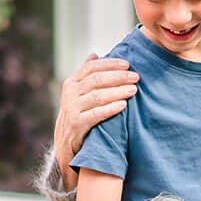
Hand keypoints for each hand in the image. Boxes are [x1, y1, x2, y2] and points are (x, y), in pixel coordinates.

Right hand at [54, 54, 138, 177]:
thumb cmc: (77, 115)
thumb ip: (85, 76)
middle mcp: (69, 94)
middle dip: (118, 77)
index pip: (91, 67)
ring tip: (133, 90)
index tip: (128, 64)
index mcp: (71, 83)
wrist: (65, 146)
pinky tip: (123, 105)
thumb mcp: (77, 94)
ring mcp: (71, 110)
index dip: (110, 64)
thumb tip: (94, 54)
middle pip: (96, 80)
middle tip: (136, 77)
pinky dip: (110, 108)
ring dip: (117, 91)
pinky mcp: (76, 125)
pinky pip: (96, 114)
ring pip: (97, 96)